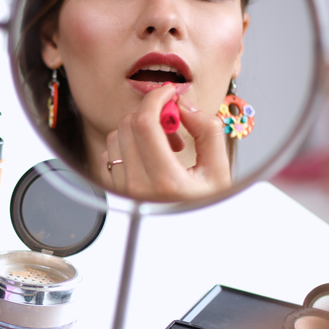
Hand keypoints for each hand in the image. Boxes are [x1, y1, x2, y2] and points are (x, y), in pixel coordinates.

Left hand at [100, 83, 230, 200]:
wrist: (190, 235)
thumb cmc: (205, 205)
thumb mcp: (219, 169)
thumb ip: (207, 130)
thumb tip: (182, 105)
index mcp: (165, 181)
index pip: (145, 123)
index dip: (155, 99)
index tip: (167, 93)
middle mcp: (138, 187)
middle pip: (128, 125)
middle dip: (151, 114)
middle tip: (173, 125)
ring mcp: (122, 190)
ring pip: (116, 136)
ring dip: (139, 130)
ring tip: (164, 146)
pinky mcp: (114, 190)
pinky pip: (110, 153)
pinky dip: (128, 146)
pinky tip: (149, 157)